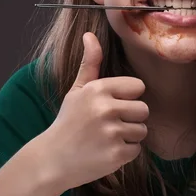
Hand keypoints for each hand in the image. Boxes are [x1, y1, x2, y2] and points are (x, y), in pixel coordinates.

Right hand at [41, 32, 148, 190]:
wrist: (52, 160)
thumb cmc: (69, 122)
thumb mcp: (77, 90)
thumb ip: (90, 63)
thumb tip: (89, 35)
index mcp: (98, 89)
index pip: (138, 86)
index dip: (128, 97)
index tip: (112, 105)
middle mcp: (106, 108)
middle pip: (144, 109)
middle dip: (131, 118)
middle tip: (109, 125)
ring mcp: (111, 132)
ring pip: (142, 130)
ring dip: (128, 136)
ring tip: (106, 138)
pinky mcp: (116, 154)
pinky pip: (136, 149)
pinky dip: (124, 153)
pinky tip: (106, 151)